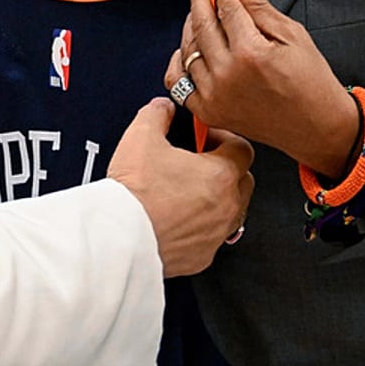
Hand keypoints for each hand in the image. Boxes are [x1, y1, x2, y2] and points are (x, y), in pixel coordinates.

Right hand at [107, 98, 253, 276]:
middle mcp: (227, 206)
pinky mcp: (203, 256)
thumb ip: (157, 114)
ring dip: (217, 199)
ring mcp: (216, 234)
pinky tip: (179, 218)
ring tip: (189, 191)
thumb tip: (163, 109)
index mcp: (221, 174)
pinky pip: (212, 237)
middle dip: (225, 169)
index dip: (223, 138)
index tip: (205, 138)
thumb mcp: (141, 136)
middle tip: (199, 163)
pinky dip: (201, 227)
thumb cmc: (134, 193)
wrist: (121, 236)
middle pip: (243, 180)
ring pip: (231, 211)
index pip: (242, 148)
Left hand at [164, 0, 360, 177]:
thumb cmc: (311, 84)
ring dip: (190, 28)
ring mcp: (214, 95)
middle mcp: (228, 75)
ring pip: (188, 50)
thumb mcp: (292, 36)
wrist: (317, 126)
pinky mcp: (208, 111)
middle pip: (202, 25)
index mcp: (251, 53)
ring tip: (200, 17)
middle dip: (200, 1)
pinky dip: (178, 63)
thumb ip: (258, 6)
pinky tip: (187, 50)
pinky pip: (178, 83)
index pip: (225, 8)